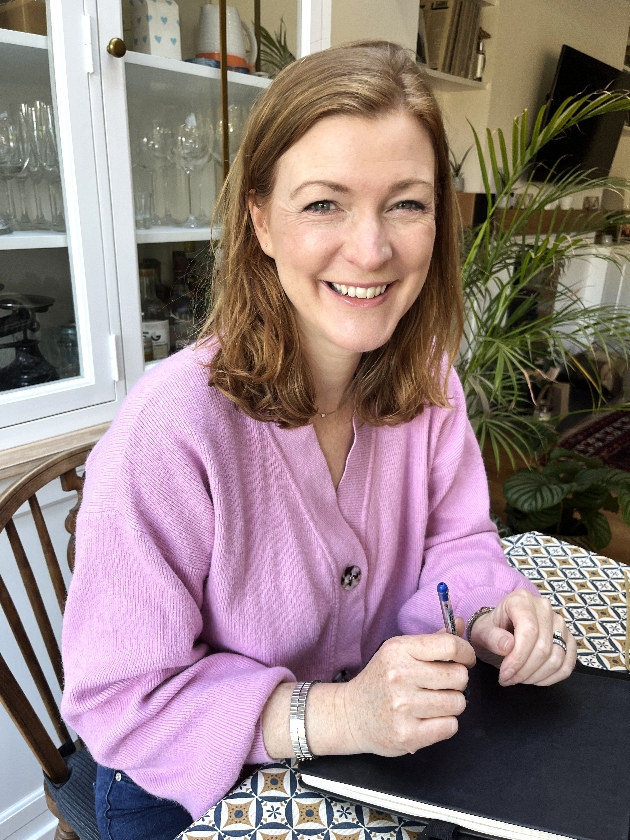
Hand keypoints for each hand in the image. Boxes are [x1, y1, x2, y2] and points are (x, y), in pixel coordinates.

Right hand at [338, 624, 474, 755]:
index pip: (449, 646)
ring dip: (451, 704)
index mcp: (398, 649)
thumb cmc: (381, 680)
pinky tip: (429, 719)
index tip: (465, 660)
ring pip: (458, 703)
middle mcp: (399, 675)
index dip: (466, 653)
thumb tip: (459, 623)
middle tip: (442, 685)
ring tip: (433, 703)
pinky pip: (450, 726)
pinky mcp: (407, 735)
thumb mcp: (399, 652)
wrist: (351, 714)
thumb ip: (432, 640)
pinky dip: (445, 724)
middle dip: (457, 682)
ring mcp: (403, 707)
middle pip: (459, 676)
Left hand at [469, 589, 576, 686]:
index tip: (505, 674)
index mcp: (521, 600)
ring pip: (557, 658)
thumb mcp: (482, 632)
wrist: (500, 629)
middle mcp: (544, 607)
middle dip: (525, 671)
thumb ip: (492, 638)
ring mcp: (560, 622)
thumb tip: (508, 646)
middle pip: (544, 647)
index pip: (529, 632)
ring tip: (519, 679)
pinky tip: (534, 679)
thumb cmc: (491, 629)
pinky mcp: (568, 638)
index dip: (518, 658)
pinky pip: (568, 664)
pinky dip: (552, 677)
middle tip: (509, 680)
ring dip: (537, 676)